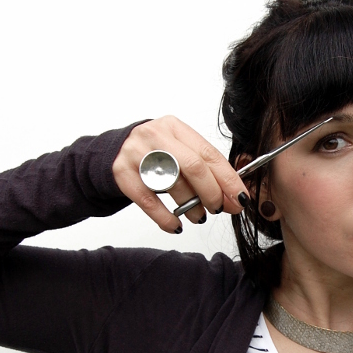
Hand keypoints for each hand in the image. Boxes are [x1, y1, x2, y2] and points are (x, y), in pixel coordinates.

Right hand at [112, 116, 249, 232]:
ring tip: (198, 216)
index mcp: (176, 128)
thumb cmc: (155, 154)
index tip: (240, 197)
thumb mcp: (179, 151)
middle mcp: (156, 136)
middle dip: (212, 192)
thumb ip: (205, 169)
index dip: (228, 178)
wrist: (113, 151)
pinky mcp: (121, 173)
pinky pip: (148, 201)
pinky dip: (166, 218)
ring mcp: (136, 154)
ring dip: (191, 206)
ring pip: (172, 184)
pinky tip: (176, 225)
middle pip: (193, 167)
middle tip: (219, 208)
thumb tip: (234, 196)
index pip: (208, 154)